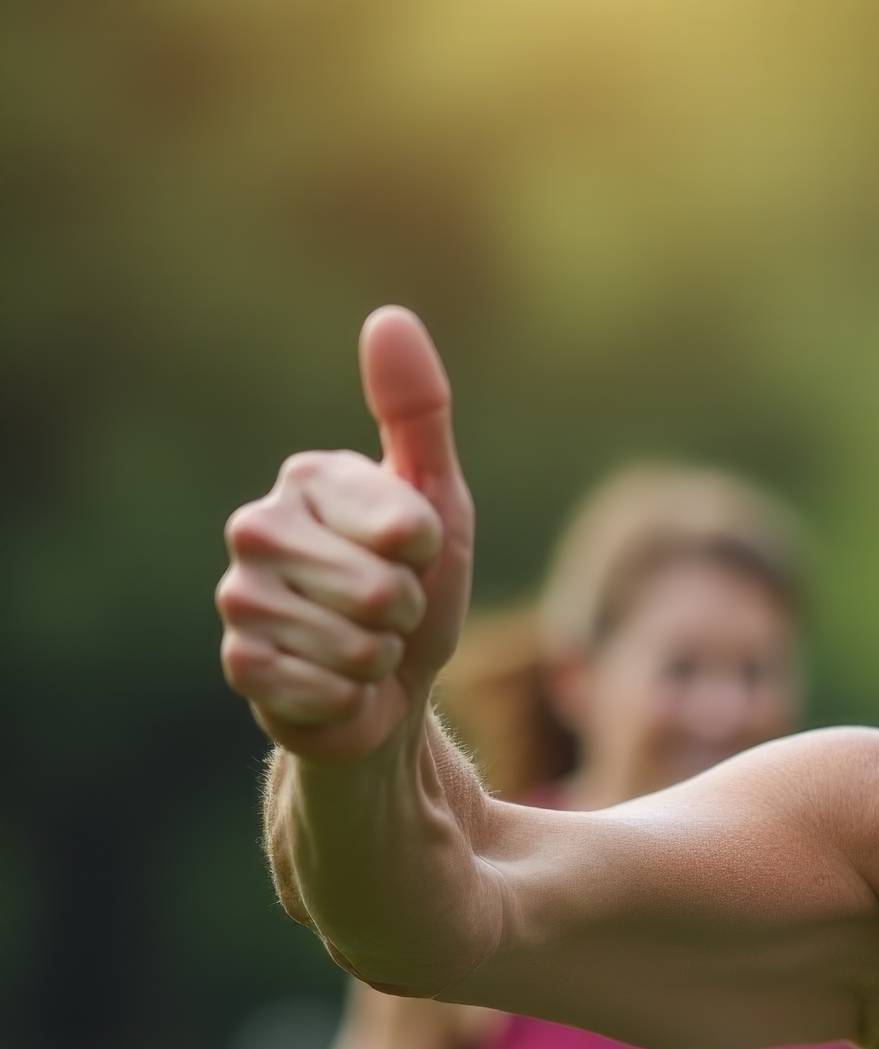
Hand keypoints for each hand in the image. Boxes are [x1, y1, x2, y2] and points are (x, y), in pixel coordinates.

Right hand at [217, 308, 473, 761]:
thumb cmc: (414, 584)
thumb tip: (388, 318)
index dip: (428, 552)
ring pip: (356, 645)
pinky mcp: (238, 666)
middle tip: (388, 610)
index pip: (406, 526)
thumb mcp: (437, 497)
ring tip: (364, 645)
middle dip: (404, 612)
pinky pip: (327, 689)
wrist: (385, 683)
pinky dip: (351, 697)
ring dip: (379, 657)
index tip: (413, 552)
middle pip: (379, 591)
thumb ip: (418, 412)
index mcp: (307, 478)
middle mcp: (257, 527)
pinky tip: (334, 683)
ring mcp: (239, 598)